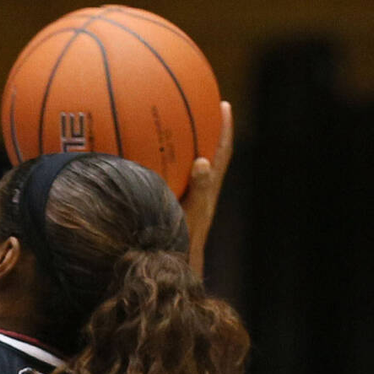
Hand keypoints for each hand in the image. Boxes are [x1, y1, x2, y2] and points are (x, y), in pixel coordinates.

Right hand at [181, 100, 232, 277]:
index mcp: (210, 188)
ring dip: (189, 146)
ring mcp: (191, 199)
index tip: (223, 105)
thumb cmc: (183, 242)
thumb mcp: (192, 212)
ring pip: (194, 165)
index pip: (222, 152)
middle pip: (211, 153)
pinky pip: (175, 180)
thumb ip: (199, 188)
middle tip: (204, 106)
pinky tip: (149, 161)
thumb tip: (203, 161)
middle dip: (208, 129)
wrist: (177, 268)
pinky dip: (168, 167)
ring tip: (178, 126)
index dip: (224, 129)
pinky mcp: (178, 207)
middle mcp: (203, 190)